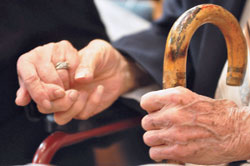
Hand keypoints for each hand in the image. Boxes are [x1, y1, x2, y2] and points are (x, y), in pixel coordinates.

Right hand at [16, 39, 139, 124]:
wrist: (119, 68)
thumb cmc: (103, 56)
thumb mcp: (97, 51)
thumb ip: (88, 62)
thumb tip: (80, 79)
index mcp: (51, 66)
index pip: (30, 79)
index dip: (38, 87)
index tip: (57, 88)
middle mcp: (56, 85)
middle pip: (42, 104)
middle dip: (55, 101)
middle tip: (70, 92)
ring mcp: (68, 99)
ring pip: (58, 116)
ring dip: (69, 107)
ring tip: (81, 92)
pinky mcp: (81, 108)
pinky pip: (80, 115)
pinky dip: (90, 104)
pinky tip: (98, 90)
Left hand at [16, 40, 79, 110]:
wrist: (64, 66)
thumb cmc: (46, 79)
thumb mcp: (35, 87)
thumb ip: (28, 94)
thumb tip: (20, 100)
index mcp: (25, 62)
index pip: (30, 79)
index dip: (38, 93)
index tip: (47, 104)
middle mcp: (38, 52)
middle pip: (48, 78)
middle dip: (56, 94)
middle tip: (61, 100)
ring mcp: (53, 48)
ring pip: (62, 74)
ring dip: (67, 88)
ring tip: (67, 92)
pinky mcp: (66, 47)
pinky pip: (73, 68)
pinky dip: (75, 79)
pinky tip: (73, 82)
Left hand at [141, 87, 248, 163]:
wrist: (239, 131)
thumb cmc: (221, 115)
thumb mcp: (195, 98)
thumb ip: (174, 102)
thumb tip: (160, 107)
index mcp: (175, 97)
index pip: (146, 101)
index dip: (150, 108)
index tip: (155, 112)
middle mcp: (172, 114)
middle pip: (146, 122)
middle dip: (154, 125)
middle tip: (165, 127)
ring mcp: (174, 133)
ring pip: (148, 138)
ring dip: (156, 140)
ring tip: (167, 140)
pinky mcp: (178, 151)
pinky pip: (155, 153)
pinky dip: (160, 153)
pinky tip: (169, 150)